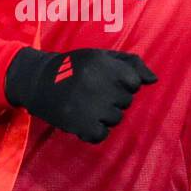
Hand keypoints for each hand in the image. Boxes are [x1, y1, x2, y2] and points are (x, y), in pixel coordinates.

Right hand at [5, 46, 156, 143]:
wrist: (36, 81)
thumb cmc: (73, 67)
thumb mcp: (100, 56)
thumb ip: (130, 64)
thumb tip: (153, 80)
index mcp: (102, 63)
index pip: (134, 83)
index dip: (123, 85)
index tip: (107, 83)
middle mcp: (96, 82)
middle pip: (125, 102)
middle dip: (113, 99)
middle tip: (92, 94)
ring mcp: (87, 104)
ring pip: (115, 118)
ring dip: (104, 115)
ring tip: (86, 105)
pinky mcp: (78, 123)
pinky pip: (101, 134)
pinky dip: (94, 131)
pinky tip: (83, 120)